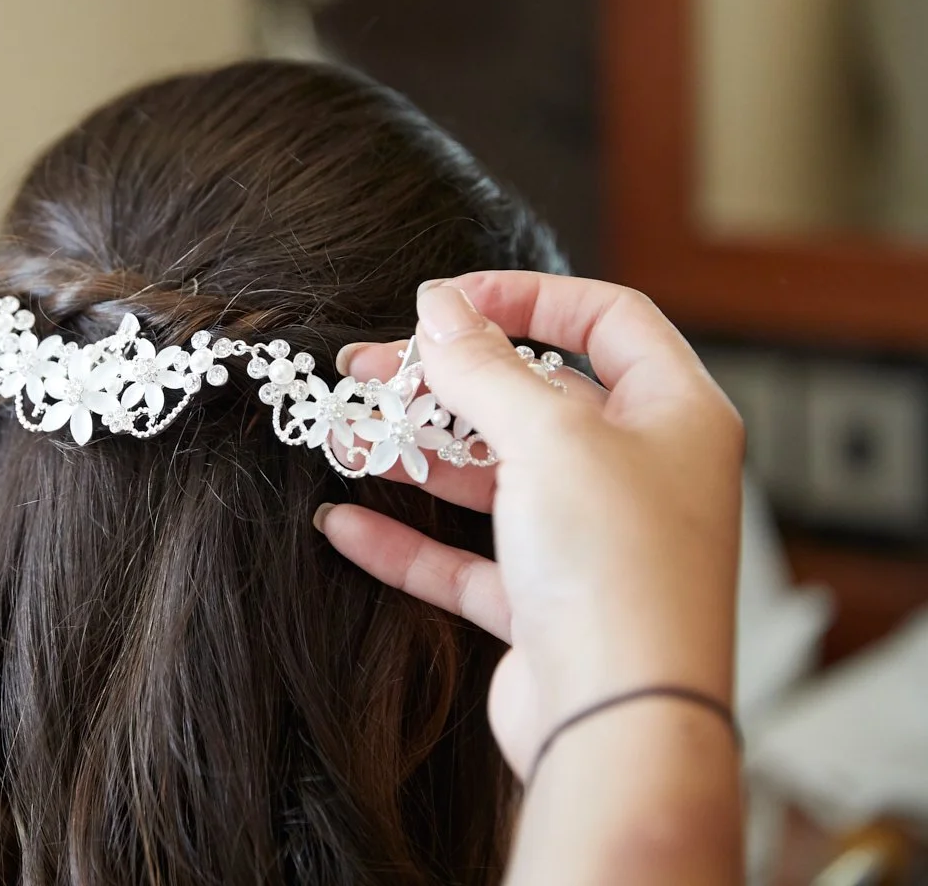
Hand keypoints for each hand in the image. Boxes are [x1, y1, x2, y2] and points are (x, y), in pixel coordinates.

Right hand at [315, 272, 743, 776]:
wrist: (621, 722)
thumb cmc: (619, 568)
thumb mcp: (549, 437)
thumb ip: (484, 367)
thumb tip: (439, 307)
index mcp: (674, 415)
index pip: (606, 319)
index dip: (528, 296)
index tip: (449, 302)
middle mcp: (639, 473)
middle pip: (534, 398)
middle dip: (447, 380)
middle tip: (368, 366)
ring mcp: (589, 541)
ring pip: (492, 477)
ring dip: (417, 454)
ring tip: (345, 433)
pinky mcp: (544, 604)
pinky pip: (466, 558)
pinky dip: (407, 538)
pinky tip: (346, 523)